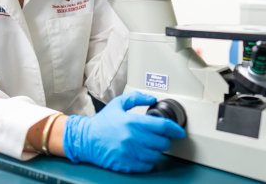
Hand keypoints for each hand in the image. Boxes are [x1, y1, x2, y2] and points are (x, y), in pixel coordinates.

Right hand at [63, 91, 185, 172]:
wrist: (85, 139)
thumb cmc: (102, 122)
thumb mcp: (118, 104)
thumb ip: (136, 98)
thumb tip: (152, 99)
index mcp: (132, 122)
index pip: (162, 126)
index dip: (175, 129)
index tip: (180, 131)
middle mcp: (132, 138)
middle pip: (162, 142)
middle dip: (164, 140)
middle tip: (160, 137)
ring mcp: (129, 153)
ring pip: (156, 156)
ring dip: (157, 151)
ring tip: (151, 146)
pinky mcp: (125, 164)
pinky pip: (146, 166)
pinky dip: (149, 161)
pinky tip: (144, 155)